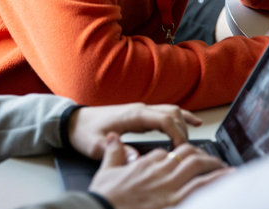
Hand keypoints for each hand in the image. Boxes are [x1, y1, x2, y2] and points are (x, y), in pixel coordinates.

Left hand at [69, 103, 201, 159]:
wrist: (74, 122)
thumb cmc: (84, 132)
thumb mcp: (95, 146)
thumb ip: (116, 152)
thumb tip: (136, 158)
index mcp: (133, 115)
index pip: (165, 119)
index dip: (178, 133)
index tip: (181, 149)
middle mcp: (140, 109)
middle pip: (172, 114)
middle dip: (183, 132)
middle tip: (186, 152)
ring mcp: (141, 110)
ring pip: (172, 112)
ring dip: (183, 125)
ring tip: (190, 143)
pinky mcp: (141, 115)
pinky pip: (166, 112)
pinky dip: (182, 117)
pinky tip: (194, 122)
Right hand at [89, 133, 229, 208]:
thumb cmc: (105, 197)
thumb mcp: (106, 171)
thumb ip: (113, 152)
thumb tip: (114, 137)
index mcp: (145, 163)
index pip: (167, 153)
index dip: (176, 156)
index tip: (182, 160)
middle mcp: (160, 171)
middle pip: (187, 154)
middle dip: (202, 156)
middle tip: (211, 161)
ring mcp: (170, 186)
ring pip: (198, 167)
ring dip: (214, 165)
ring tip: (226, 168)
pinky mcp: (175, 202)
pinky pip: (201, 188)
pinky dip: (217, 182)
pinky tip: (229, 180)